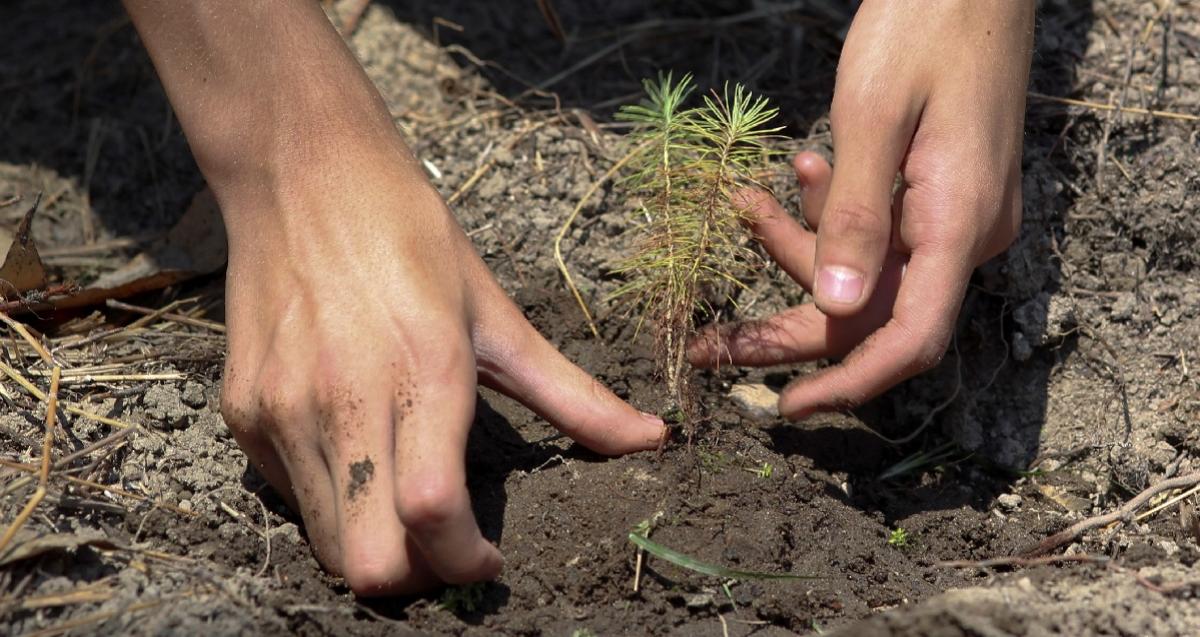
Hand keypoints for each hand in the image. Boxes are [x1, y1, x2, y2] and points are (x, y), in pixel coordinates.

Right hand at [217, 155, 664, 594]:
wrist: (300, 173)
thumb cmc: (409, 234)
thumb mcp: (497, 313)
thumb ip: (572, 393)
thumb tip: (652, 438)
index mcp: (424, 371)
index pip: (434, 515)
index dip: (466, 563)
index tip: (490, 560)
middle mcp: (344, 399)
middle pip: (369, 563)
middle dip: (418, 577)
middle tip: (447, 545)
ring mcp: (284, 409)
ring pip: (326, 544)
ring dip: (375, 545)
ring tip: (406, 504)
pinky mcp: (242, 411)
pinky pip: (290, 496)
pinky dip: (331, 502)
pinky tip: (359, 455)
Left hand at [689, 1, 1033, 418]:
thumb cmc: (924, 26)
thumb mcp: (873, 117)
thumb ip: (852, 216)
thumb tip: (832, 309)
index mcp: (960, 223)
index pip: (909, 339)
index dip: (848, 383)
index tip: (786, 407)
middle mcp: (966, 234)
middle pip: (872, 314)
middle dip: (788, 327)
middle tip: (710, 342)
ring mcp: (956, 215)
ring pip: (866, 271)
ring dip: (800, 248)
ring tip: (747, 202)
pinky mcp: (941, 194)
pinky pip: (878, 232)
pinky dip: (830, 215)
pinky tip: (804, 171)